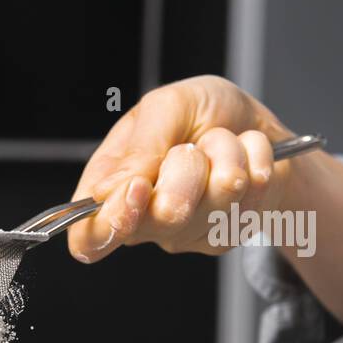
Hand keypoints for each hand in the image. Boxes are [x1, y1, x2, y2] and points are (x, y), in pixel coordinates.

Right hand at [68, 75, 297, 262]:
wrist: (255, 123)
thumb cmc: (204, 113)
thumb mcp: (167, 104)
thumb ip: (140, 145)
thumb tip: (109, 189)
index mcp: (110, 189)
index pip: (87, 237)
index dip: (111, 221)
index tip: (138, 188)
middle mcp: (143, 220)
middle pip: (158, 220)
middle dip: (187, 170)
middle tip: (192, 147)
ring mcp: (185, 233)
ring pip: (210, 209)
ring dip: (226, 157)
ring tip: (221, 143)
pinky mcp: (223, 237)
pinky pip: (246, 206)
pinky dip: (253, 164)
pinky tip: (243, 159)